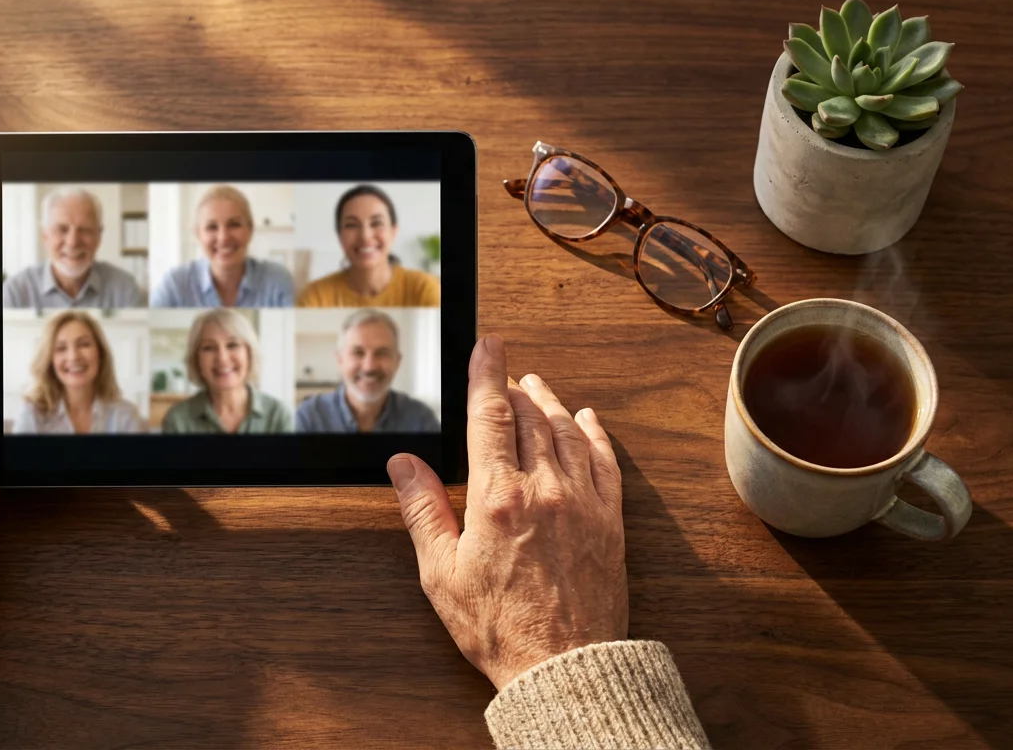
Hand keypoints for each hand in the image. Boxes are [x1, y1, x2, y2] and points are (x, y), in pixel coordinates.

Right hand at [387, 334, 627, 689]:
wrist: (565, 668)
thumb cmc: (499, 627)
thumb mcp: (440, 573)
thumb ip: (422, 510)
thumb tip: (403, 464)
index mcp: (497, 498)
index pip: (490, 415)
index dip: (487, 373)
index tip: (487, 344)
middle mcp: (544, 490)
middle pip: (530, 416)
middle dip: (515, 386)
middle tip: (506, 371)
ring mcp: (582, 502)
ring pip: (568, 431)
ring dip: (551, 403)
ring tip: (538, 386)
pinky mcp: (609, 520)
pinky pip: (605, 460)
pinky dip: (594, 433)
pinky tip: (587, 421)